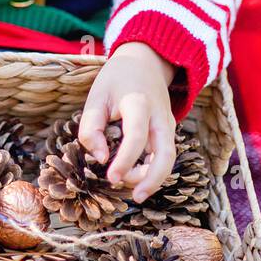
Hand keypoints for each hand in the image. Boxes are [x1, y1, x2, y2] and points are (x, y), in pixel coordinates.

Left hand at [77, 43, 177, 203]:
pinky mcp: (169, 132)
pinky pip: (165, 155)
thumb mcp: (96, 97)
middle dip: (153, 179)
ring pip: (169, 158)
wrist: (144, 62)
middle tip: (135, 198)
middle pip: (167, 153)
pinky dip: (154, 170)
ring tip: (131, 188)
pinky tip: (138, 179)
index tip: (111, 178)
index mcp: (139, 102)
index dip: (125, 160)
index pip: (137, 136)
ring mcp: (168, 124)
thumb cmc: (116, 80)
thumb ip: (91, 128)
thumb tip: (100, 160)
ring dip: (154, 178)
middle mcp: (160, 116)